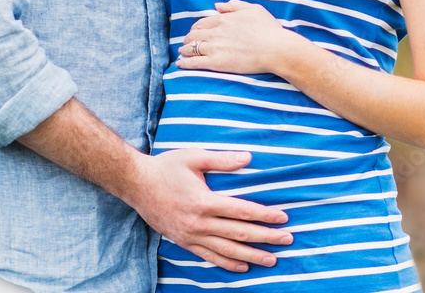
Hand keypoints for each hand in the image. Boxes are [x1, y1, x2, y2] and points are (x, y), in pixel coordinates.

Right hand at [128, 148, 292, 270]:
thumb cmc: (167, 167)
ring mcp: (191, 236)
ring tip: (272, 259)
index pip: (242, 211)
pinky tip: (243, 267)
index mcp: (204, 201)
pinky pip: (209, 257)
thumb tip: (249, 158)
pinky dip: (228, 264)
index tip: (283, 218)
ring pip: (227, 251)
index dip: (265, 215)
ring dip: (252, 256)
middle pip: (240, 234)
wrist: (137, 185)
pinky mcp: (184, 242)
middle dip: (266, 238)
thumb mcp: (195, 157)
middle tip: (287, 239)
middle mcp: (200, 223)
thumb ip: (222, 159)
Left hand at [177, 0, 295, 75]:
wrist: (275, 49)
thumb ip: (234, 6)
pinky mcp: (216, 63)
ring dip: (184, 50)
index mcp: (224, 19)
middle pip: (194, 35)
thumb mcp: (253, 9)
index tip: (195, 32)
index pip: (202, 23)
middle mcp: (216, 32)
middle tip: (186, 43)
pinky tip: (180, 64)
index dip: (196, 28)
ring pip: (191, 48)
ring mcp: (215, 48)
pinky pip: (195, 62)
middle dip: (188, 39)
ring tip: (182, 53)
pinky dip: (185, 63)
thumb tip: (218, 5)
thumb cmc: (268, 29)